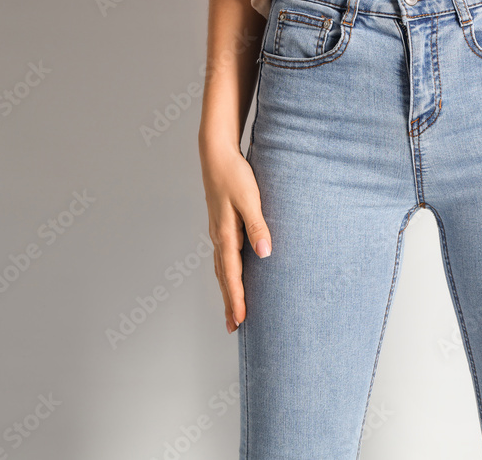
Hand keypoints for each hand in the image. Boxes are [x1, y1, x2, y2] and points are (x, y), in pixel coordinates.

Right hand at [199, 140, 271, 333]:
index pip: (232, 274)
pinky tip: (231, 277)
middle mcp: (218, 237)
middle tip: (233, 327)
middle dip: (230, 302)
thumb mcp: (250, 199)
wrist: (216, 154)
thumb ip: (258, 226)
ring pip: (222, 269)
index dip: (237, 298)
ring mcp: (218, 231)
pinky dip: (226, 273)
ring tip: (233, 310)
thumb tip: (265, 253)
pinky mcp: (221, 225)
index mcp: (225, 234)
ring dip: (227, 290)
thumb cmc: (235, 175)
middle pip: (223, 277)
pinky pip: (223, 257)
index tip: (241, 320)